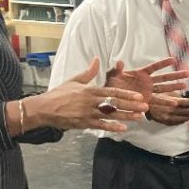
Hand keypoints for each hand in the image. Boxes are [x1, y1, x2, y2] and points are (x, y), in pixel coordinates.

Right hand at [28, 57, 147, 131]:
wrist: (43, 108)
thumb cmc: (59, 94)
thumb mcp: (74, 80)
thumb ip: (88, 72)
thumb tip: (96, 59)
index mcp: (90, 90)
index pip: (112, 91)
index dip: (126, 94)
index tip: (139, 96)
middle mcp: (90, 101)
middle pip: (114, 103)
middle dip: (131, 105)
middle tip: (145, 107)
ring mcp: (87, 113)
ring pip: (110, 115)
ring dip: (126, 116)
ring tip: (139, 117)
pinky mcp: (83, 123)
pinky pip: (100, 125)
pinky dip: (111, 127)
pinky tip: (123, 128)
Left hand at [105, 58, 187, 101]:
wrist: (109, 97)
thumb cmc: (111, 84)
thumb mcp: (112, 75)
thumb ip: (116, 69)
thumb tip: (119, 62)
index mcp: (141, 73)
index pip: (154, 67)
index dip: (163, 63)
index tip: (174, 60)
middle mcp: (147, 82)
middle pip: (164, 78)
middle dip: (176, 76)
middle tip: (188, 73)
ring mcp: (148, 92)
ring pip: (164, 89)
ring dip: (174, 87)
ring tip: (185, 86)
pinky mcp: (147, 100)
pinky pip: (158, 101)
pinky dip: (166, 102)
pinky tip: (175, 103)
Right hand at [145, 93, 188, 125]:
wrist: (137, 105)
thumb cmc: (150, 96)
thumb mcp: (162, 92)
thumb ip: (174, 95)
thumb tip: (185, 96)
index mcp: (168, 102)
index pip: (185, 102)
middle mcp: (168, 111)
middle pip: (186, 111)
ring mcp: (166, 118)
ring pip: (183, 118)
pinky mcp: (164, 122)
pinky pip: (177, 122)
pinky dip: (184, 120)